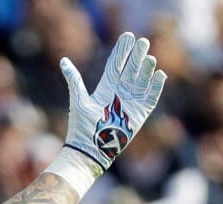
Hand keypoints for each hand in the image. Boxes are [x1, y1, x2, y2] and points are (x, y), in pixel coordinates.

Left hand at [60, 33, 166, 170]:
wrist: (90, 148)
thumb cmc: (81, 126)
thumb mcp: (78, 99)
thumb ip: (74, 79)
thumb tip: (63, 60)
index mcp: (105, 88)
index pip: (115, 66)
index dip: (122, 52)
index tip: (128, 37)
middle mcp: (119, 94)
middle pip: (130, 70)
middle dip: (136, 56)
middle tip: (143, 41)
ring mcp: (130, 103)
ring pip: (141, 81)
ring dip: (146, 69)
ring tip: (150, 57)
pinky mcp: (139, 114)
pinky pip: (150, 98)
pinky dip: (155, 87)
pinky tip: (159, 74)